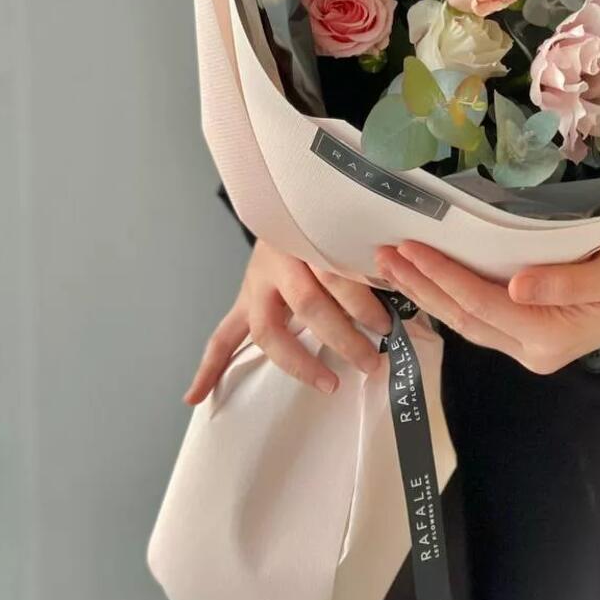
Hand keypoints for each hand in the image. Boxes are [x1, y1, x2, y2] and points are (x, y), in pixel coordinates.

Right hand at [184, 239, 392, 402]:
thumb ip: (362, 254)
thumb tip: (404, 285)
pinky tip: (195, 396)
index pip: (335, 273)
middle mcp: (279, 261)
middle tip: (373, 360)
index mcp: (308, 239)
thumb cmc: (324, 223)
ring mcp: (256, 283)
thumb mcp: (344, 230)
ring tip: (328, 383)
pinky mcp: (243, 299)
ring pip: (270, 328)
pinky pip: (221, 336)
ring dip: (299, 362)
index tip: (386, 327)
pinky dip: (209, 367)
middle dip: (343, 336)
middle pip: (309, 303)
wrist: (283, 203)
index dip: (360, 302)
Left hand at [375, 233, 599, 374]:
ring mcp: (528, 345)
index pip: (481, 304)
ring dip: (428, 293)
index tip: (409, 249)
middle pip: (463, 318)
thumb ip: (565, 283)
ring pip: (466, 321)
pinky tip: (428, 281)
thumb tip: (516, 286)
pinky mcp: (528, 333)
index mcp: (550, 335)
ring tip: (393, 266)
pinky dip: (449, 298)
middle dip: (421, 287)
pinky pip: (478, 318)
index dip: (443, 276)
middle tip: (383, 256)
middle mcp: (532, 348)